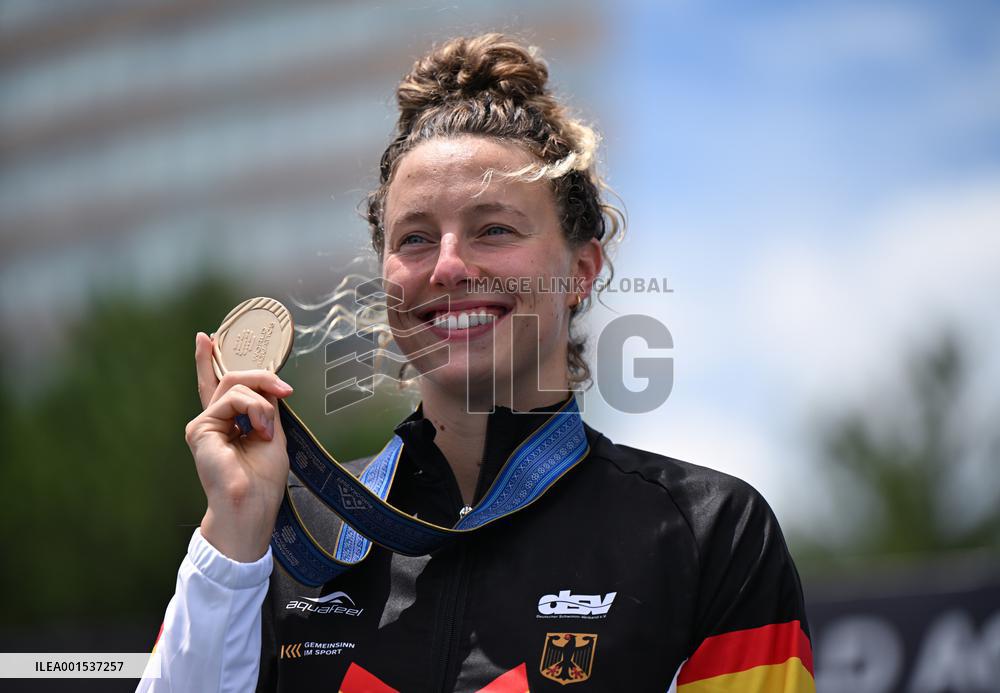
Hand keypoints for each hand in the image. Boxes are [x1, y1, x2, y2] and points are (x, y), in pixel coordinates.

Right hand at [185, 331, 293, 561]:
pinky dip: (254, 410)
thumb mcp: (273, 433)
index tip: (207, 338)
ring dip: (263, 403)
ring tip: (268, 429)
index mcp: (228, 423)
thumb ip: (267, 407)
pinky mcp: (200, 427)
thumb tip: (269, 383)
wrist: (252, 505)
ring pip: (236, 385)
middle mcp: (213, 420)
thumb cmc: (263, 480)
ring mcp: (204, 423)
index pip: (218, 385)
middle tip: (284, 388)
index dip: (210, 361)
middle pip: (233, 379)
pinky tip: (259, 430)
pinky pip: (232, 399)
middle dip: (262, 376)